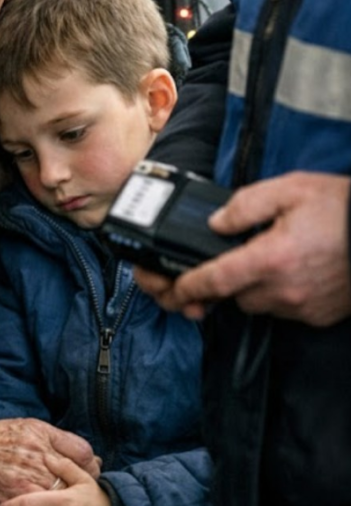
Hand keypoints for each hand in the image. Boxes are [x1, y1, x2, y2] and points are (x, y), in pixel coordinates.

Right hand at [0, 418, 100, 502]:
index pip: (81, 452)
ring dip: (66, 503)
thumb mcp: (27, 426)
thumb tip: (86, 453)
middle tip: (83, 494)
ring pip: (59, 494)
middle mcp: (36, 453)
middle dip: (82, 487)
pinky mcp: (12, 494)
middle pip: (74, 476)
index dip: (91, 464)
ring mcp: (24, 475)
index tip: (91, 471)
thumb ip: (56, 437)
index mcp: (41, 434)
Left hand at [135, 171, 350, 326]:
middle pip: (232, 294)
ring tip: (266, 257)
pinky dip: (277, 293)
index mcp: (272, 258)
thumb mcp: (289, 190)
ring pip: (256, 303)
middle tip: (229, 258)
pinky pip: (283, 309)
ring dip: (251, 286)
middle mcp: (285, 289)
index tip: (171, 288)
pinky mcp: (319, 315)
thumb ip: (245, 205)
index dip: (187, 286)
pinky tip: (289, 270)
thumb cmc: (342, 209)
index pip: (215, 280)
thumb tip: (216, 223)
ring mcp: (303, 307)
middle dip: (224, 278)